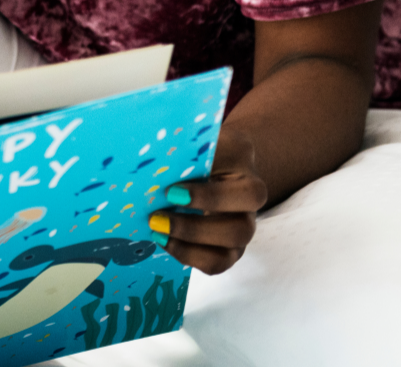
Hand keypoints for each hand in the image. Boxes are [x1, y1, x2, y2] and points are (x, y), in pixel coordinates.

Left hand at [148, 126, 266, 274]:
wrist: (196, 161)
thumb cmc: (187, 147)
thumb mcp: (185, 138)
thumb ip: (175, 147)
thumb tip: (150, 160)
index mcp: (240, 156)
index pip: (243, 183)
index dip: (208, 196)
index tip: (169, 193)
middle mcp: (249, 193)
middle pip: (242, 222)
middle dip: (196, 226)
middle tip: (157, 217)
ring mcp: (244, 221)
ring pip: (233, 244)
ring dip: (190, 241)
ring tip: (157, 230)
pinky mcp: (231, 244)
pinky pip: (219, 262)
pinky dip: (189, 255)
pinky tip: (164, 240)